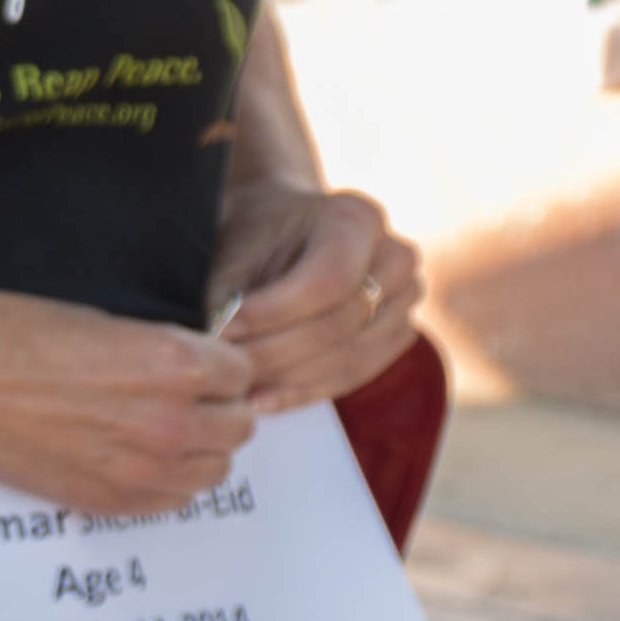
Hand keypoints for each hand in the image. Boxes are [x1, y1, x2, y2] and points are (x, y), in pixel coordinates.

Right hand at [0, 289, 260, 516]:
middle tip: (178, 398)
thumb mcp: (102, 320)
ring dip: (198, 449)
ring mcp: (143, 467)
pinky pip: (176, 500)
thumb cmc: (8, 334)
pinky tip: (136, 457)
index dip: (218, 366)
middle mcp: (171, 421)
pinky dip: (169, 481)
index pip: (244, 373)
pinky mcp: (112, 499)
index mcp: (175, 363)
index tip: (195, 366)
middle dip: (215, 408)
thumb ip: (159, 350)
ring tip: (159, 431)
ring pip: (217, 469)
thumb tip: (188, 370)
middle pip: (240, 424)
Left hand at [207, 179, 424, 416]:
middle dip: (276, 353)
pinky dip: (306, 391)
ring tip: (239, 388)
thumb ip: (228, 293)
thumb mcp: (236, 247)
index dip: (273, 313)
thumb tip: (213, 347)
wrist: (285, 229)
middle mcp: (395, 257)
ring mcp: (406, 298)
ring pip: (351, 356)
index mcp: (357, 219)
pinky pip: (357, 374)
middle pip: (340, 324)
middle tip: (227, 369)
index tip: (223, 330)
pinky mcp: (398, 333)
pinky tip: (264, 401)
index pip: (327, 280)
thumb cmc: (256, 235)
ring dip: (289, 379)